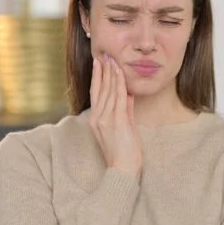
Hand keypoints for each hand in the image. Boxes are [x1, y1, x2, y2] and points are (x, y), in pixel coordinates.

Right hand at [89, 53, 142, 179]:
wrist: (123, 170)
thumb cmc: (124, 153)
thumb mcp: (124, 127)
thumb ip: (125, 109)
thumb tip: (127, 93)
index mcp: (96, 119)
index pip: (95, 93)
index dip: (97, 77)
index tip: (98, 62)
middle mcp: (98, 117)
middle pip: (100, 88)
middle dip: (102, 70)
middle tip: (104, 54)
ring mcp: (106, 119)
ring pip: (108, 90)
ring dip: (110, 73)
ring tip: (111, 58)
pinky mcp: (116, 121)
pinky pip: (117, 97)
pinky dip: (118, 83)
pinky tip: (118, 72)